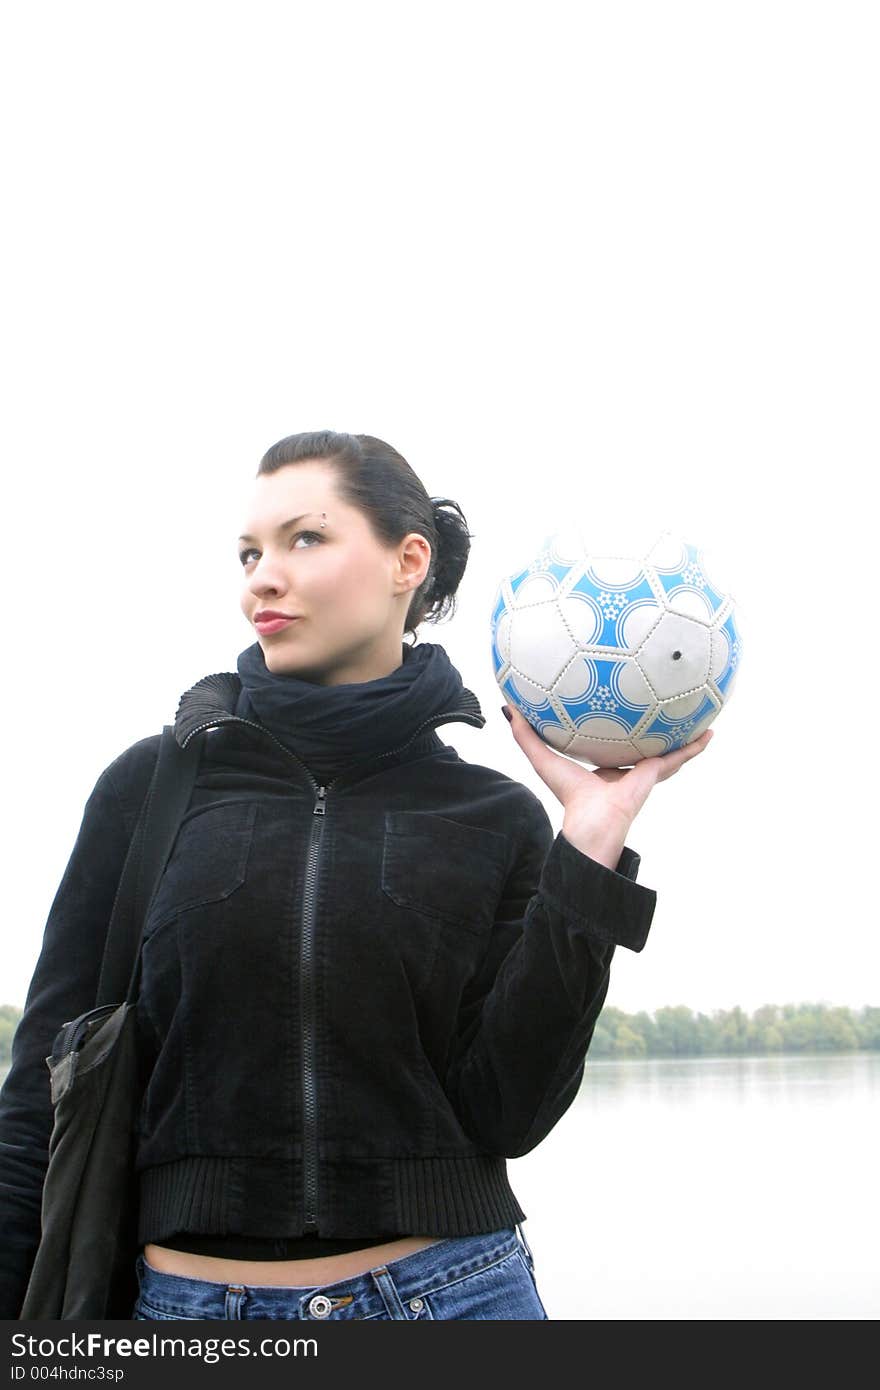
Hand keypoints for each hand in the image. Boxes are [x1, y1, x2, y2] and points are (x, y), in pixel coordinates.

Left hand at [502, 703, 713, 865]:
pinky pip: (679, 757)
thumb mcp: (544, 759)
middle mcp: (627, 769)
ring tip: (697, 713)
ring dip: (682, 735)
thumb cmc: (569, 797)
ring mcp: (645, 772)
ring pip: (667, 749)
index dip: (615, 727)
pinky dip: (694, 746)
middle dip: (653, 728)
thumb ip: (527, 736)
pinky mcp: (656, 773)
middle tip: (662, 704)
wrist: (592, 824)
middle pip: (643, 743)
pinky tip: (708, 731)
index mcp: (604, 767)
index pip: (612, 743)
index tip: (619, 707)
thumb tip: (509, 708)